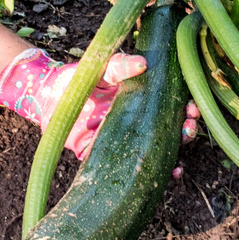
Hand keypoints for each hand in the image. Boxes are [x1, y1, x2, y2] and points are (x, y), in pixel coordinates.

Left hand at [0, 48, 200, 159]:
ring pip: (155, 154)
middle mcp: (134, 124)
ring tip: (181, 155)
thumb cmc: (77, 78)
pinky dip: (150, 176)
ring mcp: (122, 143)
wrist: (46, 97)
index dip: (185, 108)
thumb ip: (118, 64)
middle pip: (169, 131)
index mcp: (138, 102)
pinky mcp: (104, 158)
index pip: (170, 107)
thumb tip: (143, 63)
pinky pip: (129, 173)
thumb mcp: (100, 67)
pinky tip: (168, 174)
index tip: (192, 106)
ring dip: (174, 155)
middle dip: (186, 131)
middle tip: (189, 125)